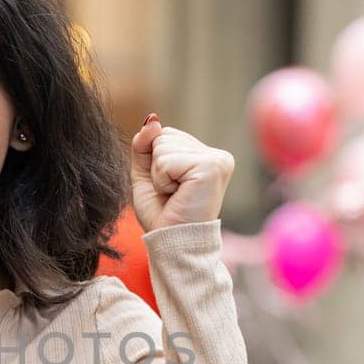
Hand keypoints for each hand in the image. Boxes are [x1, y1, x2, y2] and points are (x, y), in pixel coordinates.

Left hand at [129, 114, 235, 231]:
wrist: (173, 244)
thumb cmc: (163, 215)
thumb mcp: (146, 175)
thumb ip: (145, 145)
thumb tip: (152, 119)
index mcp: (206, 156)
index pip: (165, 135)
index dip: (155, 163)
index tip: (170, 188)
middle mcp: (218, 155)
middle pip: (164, 137)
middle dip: (156, 168)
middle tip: (172, 194)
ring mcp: (218, 160)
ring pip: (163, 146)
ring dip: (159, 175)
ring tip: (175, 195)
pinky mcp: (212, 167)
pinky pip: (166, 160)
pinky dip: (162, 180)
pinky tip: (178, 194)